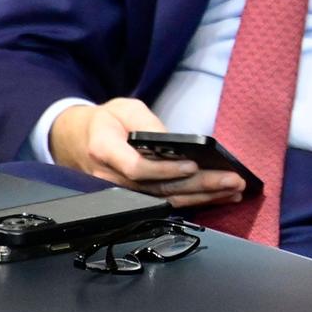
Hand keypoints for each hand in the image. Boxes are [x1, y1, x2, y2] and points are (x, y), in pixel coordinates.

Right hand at [47, 98, 245, 208]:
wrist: (77, 139)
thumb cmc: (106, 121)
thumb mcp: (126, 109)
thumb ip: (148, 124)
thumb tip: (177, 143)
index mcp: (104, 151)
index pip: (137, 168)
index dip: (166, 170)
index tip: (193, 164)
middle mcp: (111, 178)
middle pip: (159, 190)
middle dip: (200, 186)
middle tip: (233, 181)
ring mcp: (121, 192)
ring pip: (165, 201)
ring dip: (203, 197)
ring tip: (234, 192)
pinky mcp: (134, 197)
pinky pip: (165, 202)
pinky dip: (194, 200)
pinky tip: (219, 197)